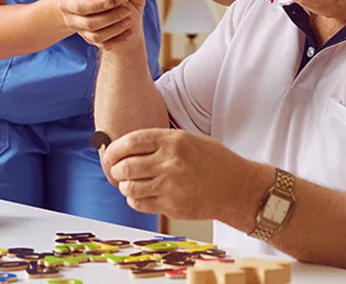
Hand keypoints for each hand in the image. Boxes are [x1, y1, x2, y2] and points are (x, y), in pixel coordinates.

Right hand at [58, 0, 133, 46]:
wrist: (70, 13)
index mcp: (69, 3)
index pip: (81, 7)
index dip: (97, 5)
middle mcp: (74, 19)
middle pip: (91, 24)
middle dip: (110, 17)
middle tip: (128, 8)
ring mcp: (82, 32)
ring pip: (97, 36)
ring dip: (115, 27)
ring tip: (130, 16)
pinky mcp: (92, 40)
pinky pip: (104, 45)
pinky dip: (117, 39)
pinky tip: (130, 31)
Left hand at [101, 128, 268, 222]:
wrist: (236, 188)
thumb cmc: (214, 161)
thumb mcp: (190, 140)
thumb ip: (162, 142)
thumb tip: (130, 146)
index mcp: (174, 141)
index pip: (133, 141)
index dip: (115, 148)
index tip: (109, 152)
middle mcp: (170, 162)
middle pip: (126, 166)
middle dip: (116, 169)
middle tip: (116, 170)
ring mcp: (170, 186)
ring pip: (130, 188)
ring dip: (124, 186)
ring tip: (128, 183)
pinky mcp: (171, 206)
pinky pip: (140, 204)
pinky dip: (134, 200)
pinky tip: (139, 195)